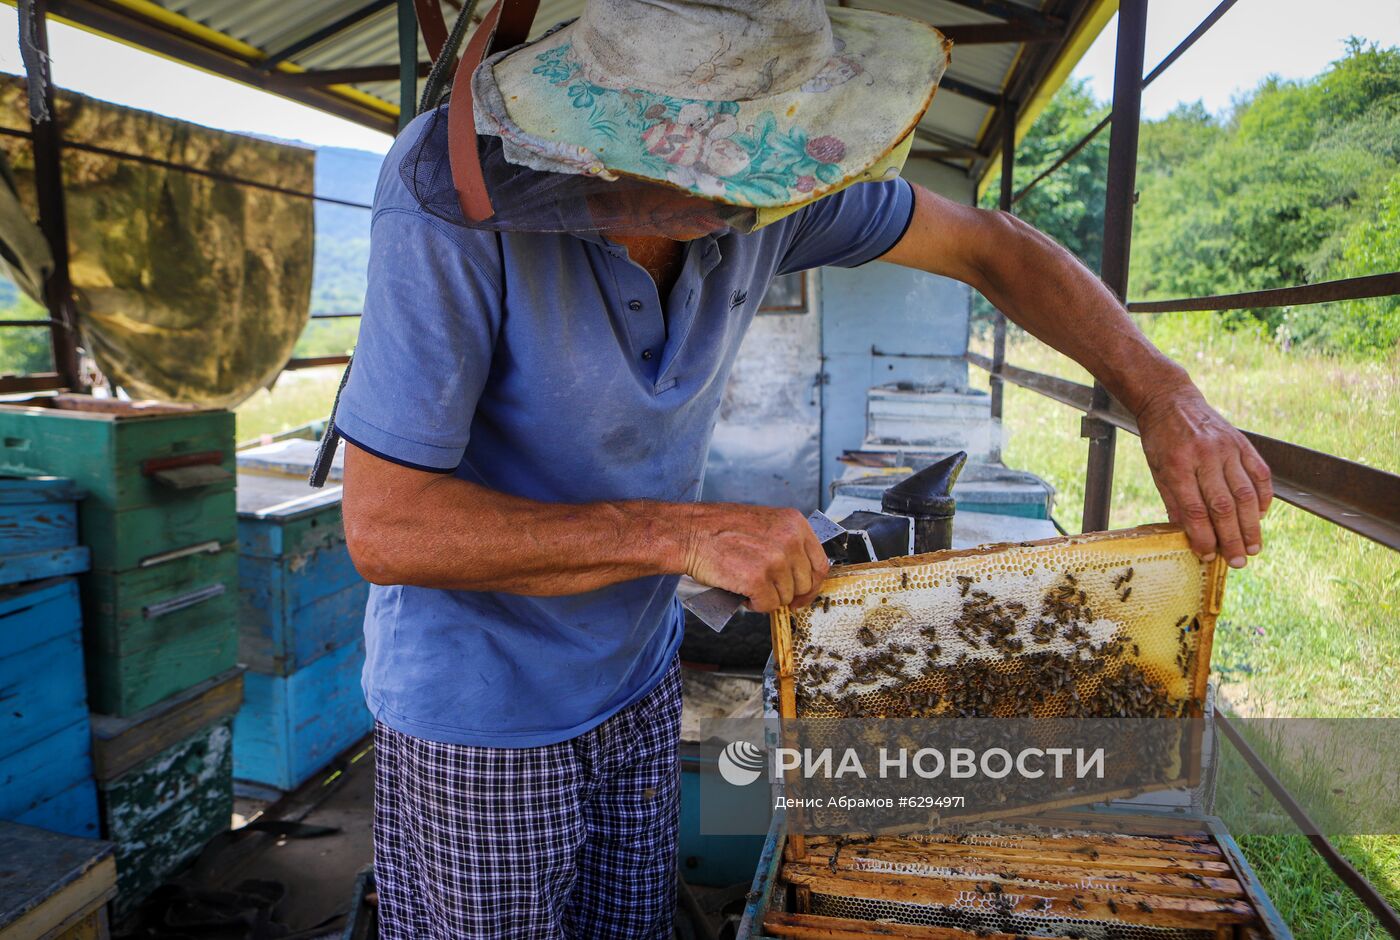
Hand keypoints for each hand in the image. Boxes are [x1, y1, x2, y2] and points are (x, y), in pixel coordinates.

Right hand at [678, 503, 829, 612]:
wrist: (689, 533)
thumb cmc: (720, 529)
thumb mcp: (764, 523)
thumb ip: (786, 543)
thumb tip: (800, 574)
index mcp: (794, 523)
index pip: (820, 564)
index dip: (811, 585)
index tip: (801, 594)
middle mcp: (789, 539)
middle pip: (805, 584)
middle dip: (787, 593)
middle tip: (767, 590)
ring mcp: (775, 559)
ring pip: (785, 597)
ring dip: (767, 598)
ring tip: (748, 584)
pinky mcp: (758, 578)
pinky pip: (767, 605)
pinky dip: (754, 604)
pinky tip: (741, 591)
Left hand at [1135, 384, 1272, 567]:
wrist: (1172, 402)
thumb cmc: (1161, 441)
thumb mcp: (1157, 471)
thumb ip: (1175, 502)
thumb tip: (1191, 537)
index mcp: (1177, 465)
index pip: (1194, 509)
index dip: (1203, 536)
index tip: (1208, 555)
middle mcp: (1205, 457)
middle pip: (1223, 506)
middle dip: (1232, 538)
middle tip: (1238, 562)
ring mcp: (1227, 448)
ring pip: (1246, 493)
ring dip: (1252, 525)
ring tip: (1253, 547)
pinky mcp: (1242, 443)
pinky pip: (1260, 474)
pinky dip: (1264, 497)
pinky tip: (1261, 516)